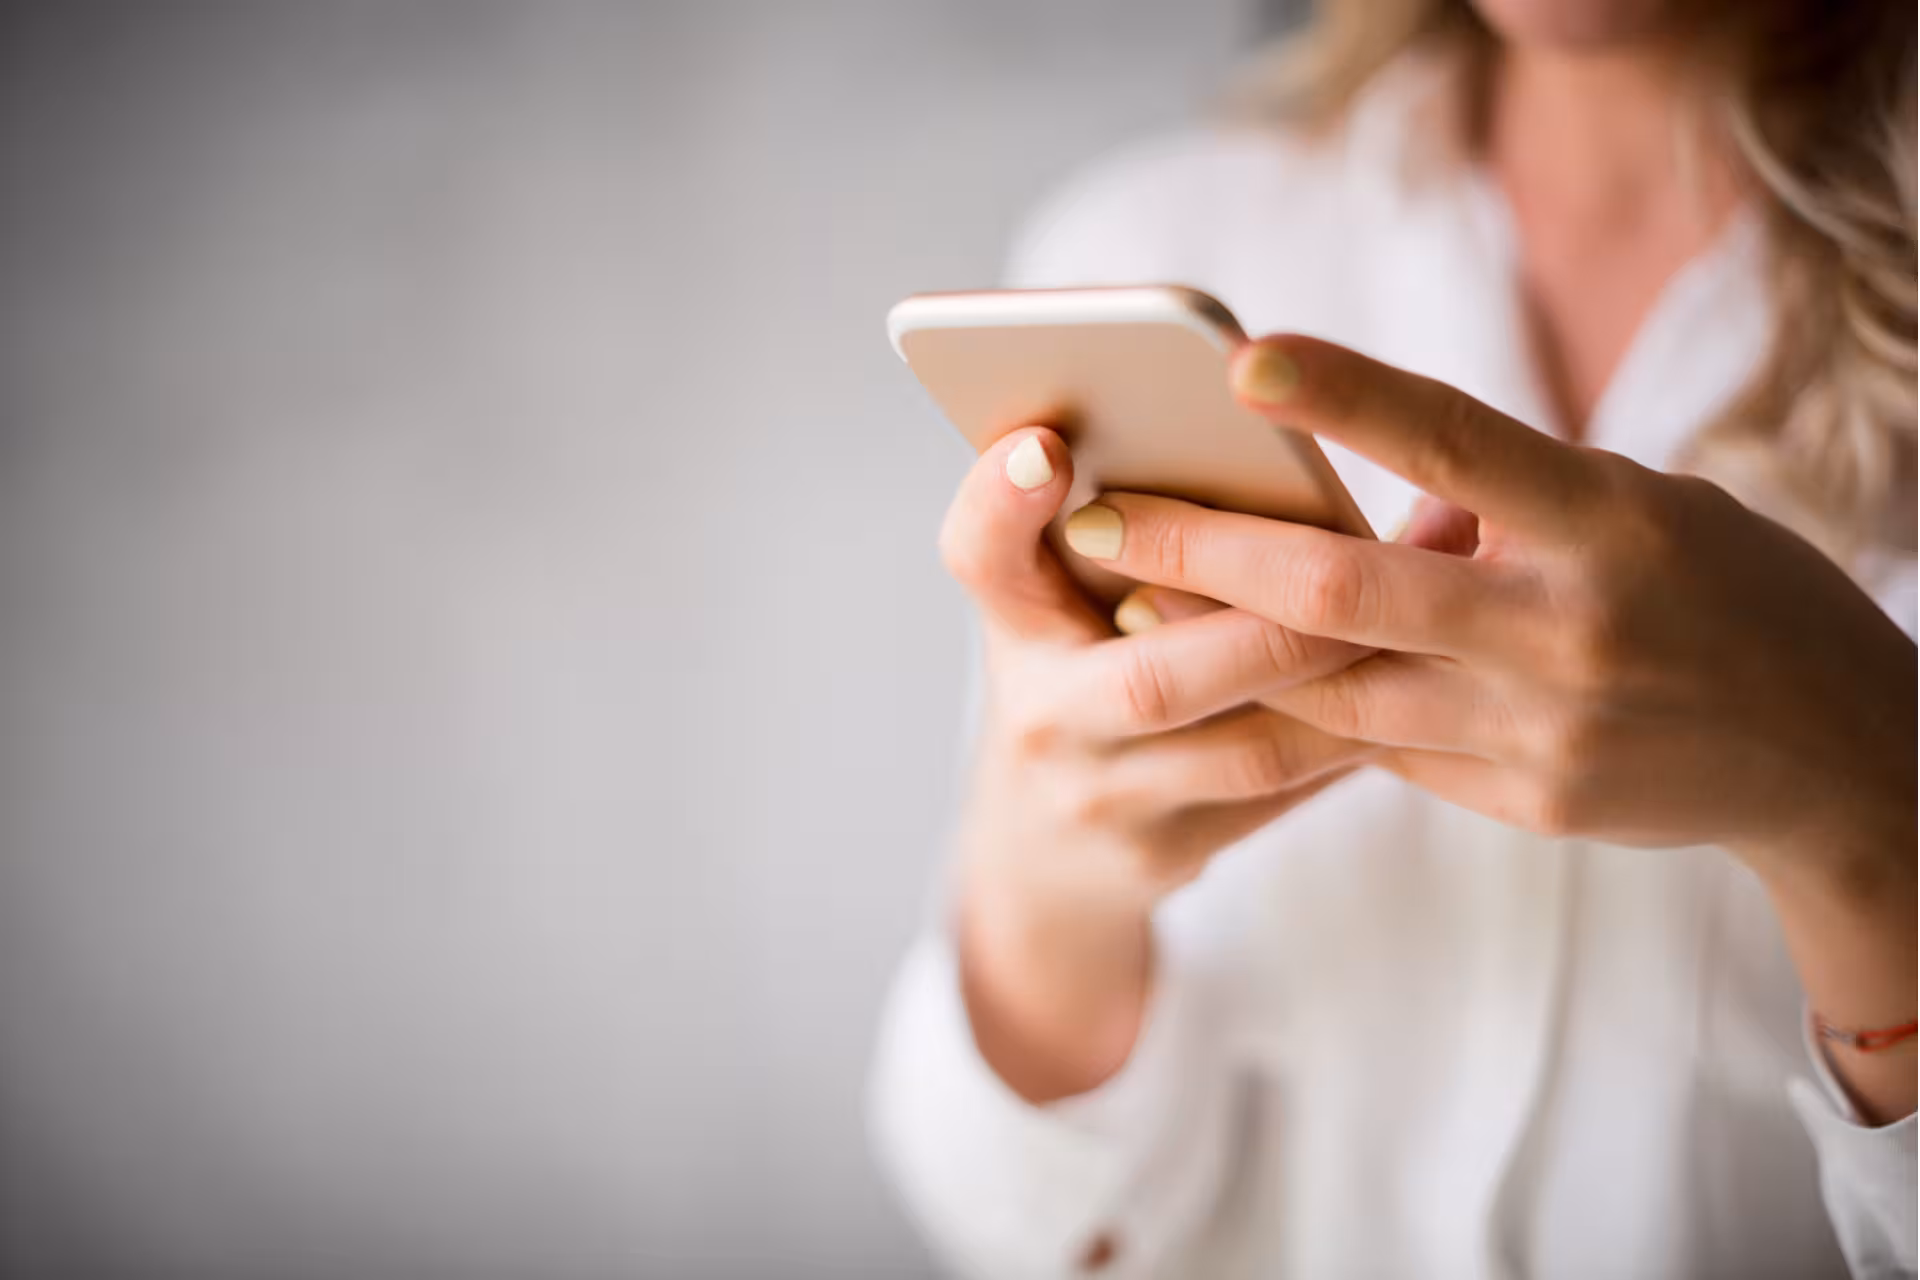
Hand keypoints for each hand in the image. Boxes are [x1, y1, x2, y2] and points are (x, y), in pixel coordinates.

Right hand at [938, 426, 1373, 1100]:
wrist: (1042, 850)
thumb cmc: (1078, 672)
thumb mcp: (1064, 598)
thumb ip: (1129, 525)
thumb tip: (1270, 420)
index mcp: (1009, 622)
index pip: (980, 554)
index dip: (1001, 501)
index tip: (1048, 447)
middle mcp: (1041, 717)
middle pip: (1155, 677)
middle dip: (1277, 623)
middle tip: (1372, 560)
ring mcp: (1101, 800)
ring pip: (1250, 749)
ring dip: (1351, 682)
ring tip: (1432, 614)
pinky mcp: (1164, 856)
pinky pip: (1285, 792)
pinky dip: (1358, 734)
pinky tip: (1425, 685)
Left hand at [1062, 335, 1915, 877]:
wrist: (1834, 759)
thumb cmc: (1725, 593)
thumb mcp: (1643, 511)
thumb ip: (1509, 503)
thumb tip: (1373, 502)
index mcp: (1612, 521)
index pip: (1460, 441)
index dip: (1348, 398)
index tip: (1240, 360)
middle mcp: (1570, 629)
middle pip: (1346, 592)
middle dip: (1202, 550)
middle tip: (1093, 515)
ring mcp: (1545, 731)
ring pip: (1336, 688)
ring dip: (1219, 643)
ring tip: (1125, 595)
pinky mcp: (1526, 801)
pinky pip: (1384, 749)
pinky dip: (1306, 705)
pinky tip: (1232, 673)